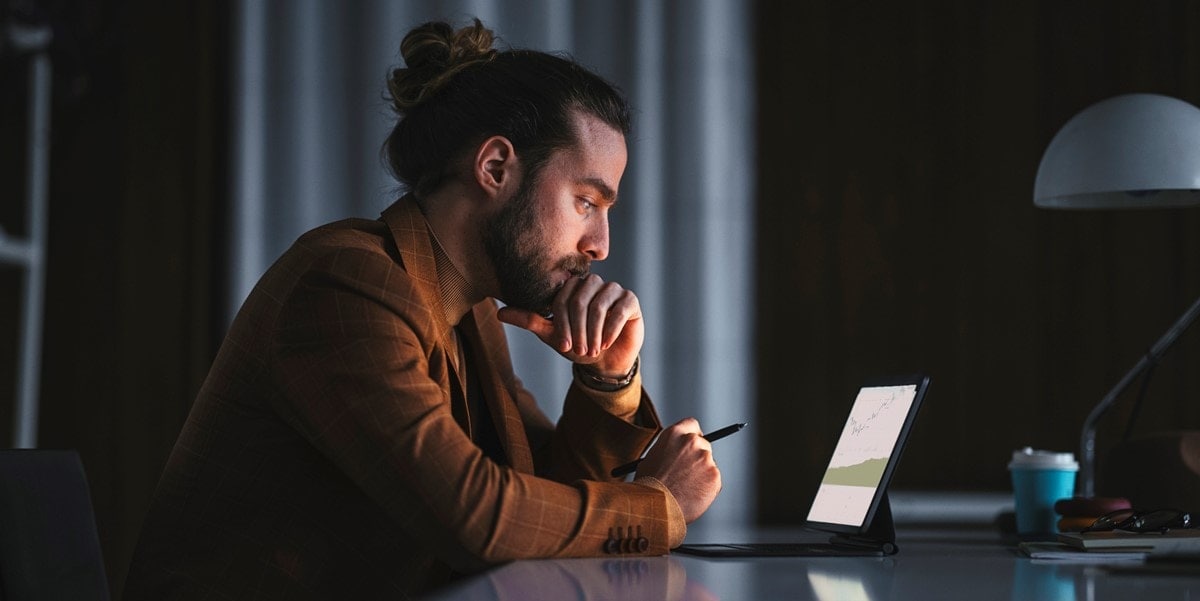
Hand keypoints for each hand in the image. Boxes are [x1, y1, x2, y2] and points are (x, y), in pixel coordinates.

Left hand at [497, 274, 643, 376]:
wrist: (606, 360)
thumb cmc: (578, 344)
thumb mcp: (552, 334)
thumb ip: (529, 320)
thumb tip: (499, 313)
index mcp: (572, 287)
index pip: (562, 298)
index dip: (561, 323)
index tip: (563, 346)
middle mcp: (593, 283)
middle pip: (580, 300)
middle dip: (577, 329)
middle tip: (579, 350)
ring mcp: (613, 290)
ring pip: (599, 306)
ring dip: (593, 332)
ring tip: (592, 349)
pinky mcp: (630, 300)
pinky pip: (619, 310)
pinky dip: (610, 330)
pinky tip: (606, 343)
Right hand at [634, 418, 721, 522]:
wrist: (655, 507)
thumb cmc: (649, 486)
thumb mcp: (651, 458)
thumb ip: (668, 450)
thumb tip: (676, 454)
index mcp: (674, 434)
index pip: (692, 425)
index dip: (692, 435)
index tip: (693, 444)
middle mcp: (692, 442)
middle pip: (703, 444)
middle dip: (698, 457)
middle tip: (689, 472)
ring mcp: (705, 458)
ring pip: (708, 464)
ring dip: (702, 473)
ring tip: (685, 488)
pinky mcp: (714, 475)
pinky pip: (714, 480)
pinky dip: (707, 487)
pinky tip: (692, 494)